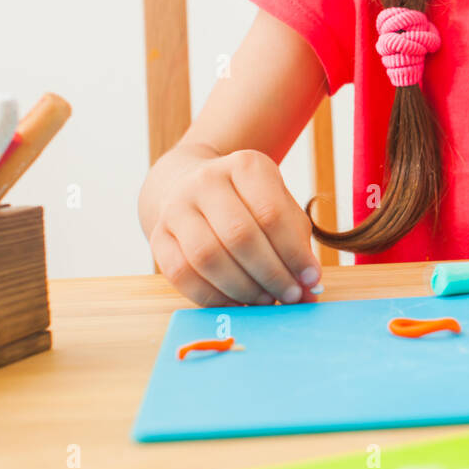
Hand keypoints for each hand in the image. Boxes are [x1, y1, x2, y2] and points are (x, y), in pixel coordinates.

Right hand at [148, 149, 321, 306]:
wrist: (190, 187)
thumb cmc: (248, 204)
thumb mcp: (280, 209)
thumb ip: (297, 246)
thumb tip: (310, 290)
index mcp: (246, 166)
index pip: (271, 214)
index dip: (293, 253)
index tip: (310, 281)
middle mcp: (207, 180)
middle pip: (239, 236)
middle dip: (270, 274)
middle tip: (288, 296)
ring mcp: (177, 207)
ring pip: (208, 257)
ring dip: (242, 288)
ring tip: (264, 301)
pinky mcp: (158, 236)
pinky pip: (182, 274)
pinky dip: (212, 296)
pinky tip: (235, 302)